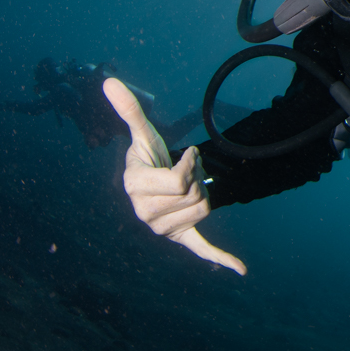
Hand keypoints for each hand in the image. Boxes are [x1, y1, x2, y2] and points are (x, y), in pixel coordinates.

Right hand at [103, 78, 246, 274]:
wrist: (149, 183)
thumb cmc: (147, 156)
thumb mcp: (141, 133)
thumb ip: (129, 109)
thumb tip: (109, 81)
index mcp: (135, 188)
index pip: (180, 180)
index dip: (191, 163)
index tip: (187, 155)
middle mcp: (143, 213)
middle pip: (195, 194)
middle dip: (197, 176)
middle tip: (185, 170)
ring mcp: (161, 228)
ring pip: (204, 209)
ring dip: (203, 192)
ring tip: (186, 186)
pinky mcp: (180, 238)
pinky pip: (201, 250)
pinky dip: (221, 258)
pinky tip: (241, 269)